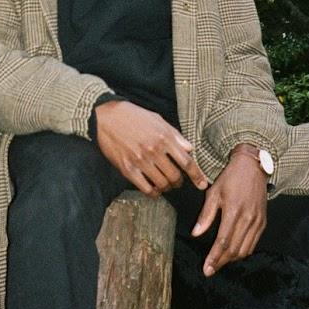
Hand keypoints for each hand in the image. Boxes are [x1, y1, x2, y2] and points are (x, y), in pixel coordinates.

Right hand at [94, 101, 209, 196]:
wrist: (106, 116)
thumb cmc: (133, 116)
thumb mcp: (158, 120)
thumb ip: (175, 135)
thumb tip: (190, 149)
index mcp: (164, 137)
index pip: (187, 161)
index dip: (197, 176)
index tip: (202, 184)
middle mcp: (154, 150)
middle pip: (175, 176)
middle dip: (179, 182)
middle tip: (177, 181)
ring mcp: (140, 160)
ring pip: (162, 184)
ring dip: (167, 187)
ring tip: (165, 184)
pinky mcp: (127, 169)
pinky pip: (146, 188)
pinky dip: (154, 192)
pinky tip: (154, 189)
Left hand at [192, 150, 266, 275]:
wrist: (253, 167)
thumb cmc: (231, 178)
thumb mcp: (214, 192)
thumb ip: (206, 215)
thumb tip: (196, 233)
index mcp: (233, 211)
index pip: (223, 241)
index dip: (214, 257)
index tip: (207, 269)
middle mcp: (248, 219)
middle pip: (234, 249)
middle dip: (221, 262)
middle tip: (210, 270)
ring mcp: (257, 222)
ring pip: (245, 250)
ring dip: (232, 259)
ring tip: (219, 262)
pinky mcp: (263, 222)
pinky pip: (253, 243)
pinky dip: (243, 252)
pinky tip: (233, 253)